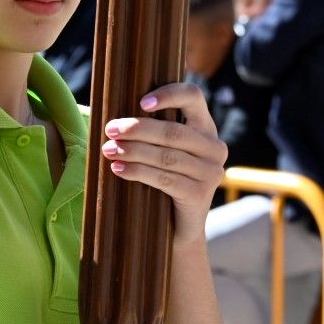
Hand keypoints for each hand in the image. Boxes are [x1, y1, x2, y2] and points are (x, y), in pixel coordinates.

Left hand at [102, 82, 228, 243]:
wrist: (178, 228)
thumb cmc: (165, 180)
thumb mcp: (164, 150)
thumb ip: (154, 129)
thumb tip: (116, 114)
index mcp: (206, 126)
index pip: (194, 97)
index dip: (169, 94)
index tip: (141, 102)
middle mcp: (215, 147)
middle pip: (174, 131)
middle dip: (138, 129)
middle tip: (111, 130)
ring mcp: (211, 172)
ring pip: (166, 156)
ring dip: (133, 151)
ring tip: (108, 150)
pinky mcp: (200, 195)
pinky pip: (165, 179)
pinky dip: (138, 172)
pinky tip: (119, 168)